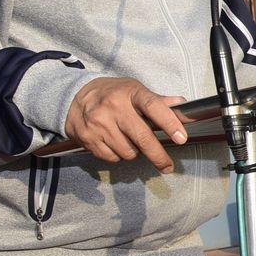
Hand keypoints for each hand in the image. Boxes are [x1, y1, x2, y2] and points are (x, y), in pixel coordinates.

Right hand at [65, 77, 186, 171]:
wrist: (74, 96)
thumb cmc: (112, 94)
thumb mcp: (134, 90)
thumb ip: (157, 100)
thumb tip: (181, 104)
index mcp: (130, 93)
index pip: (153, 107)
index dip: (169, 123)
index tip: (181, 138)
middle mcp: (114, 107)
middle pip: (142, 138)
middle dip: (158, 156)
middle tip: (167, 166)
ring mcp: (99, 123)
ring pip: (128, 152)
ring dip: (134, 152)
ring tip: (128, 139)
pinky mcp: (88, 138)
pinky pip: (113, 157)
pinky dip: (118, 155)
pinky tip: (114, 142)